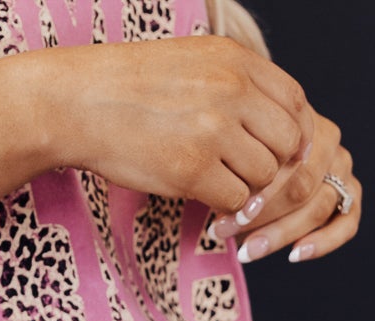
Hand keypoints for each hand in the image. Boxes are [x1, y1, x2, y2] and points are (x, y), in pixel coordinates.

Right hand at [41, 34, 313, 217]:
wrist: (80, 102)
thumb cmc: (132, 86)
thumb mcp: (194, 62)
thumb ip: (238, 84)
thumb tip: (276, 123)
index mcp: (235, 60)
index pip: (294, 103)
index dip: (291, 133)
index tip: (273, 150)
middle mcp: (232, 91)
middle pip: (287, 143)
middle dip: (271, 165)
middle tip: (244, 174)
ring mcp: (214, 131)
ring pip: (263, 176)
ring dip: (245, 188)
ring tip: (216, 183)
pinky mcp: (192, 170)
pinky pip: (233, 200)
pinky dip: (222, 206)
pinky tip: (201, 196)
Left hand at [210, 106, 359, 263]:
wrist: (255, 159)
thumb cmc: (236, 155)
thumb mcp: (229, 149)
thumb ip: (230, 160)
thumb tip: (214, 190)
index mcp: (301, 121)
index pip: (285, 160)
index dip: (254, 191)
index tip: (221, 214)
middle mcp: (327, 142)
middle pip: (301, 186)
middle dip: (260, 215)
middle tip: (225, 232)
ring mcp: (342, 169)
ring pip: (319, 207)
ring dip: (280, 233)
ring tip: (246, 251)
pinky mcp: (350, 196)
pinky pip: (347, 223)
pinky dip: (323, 242)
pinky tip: (295, 254)